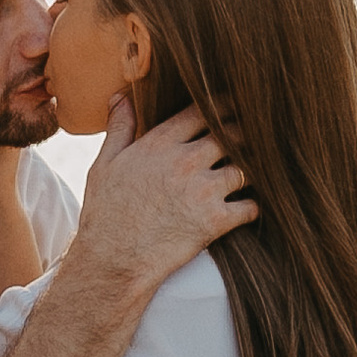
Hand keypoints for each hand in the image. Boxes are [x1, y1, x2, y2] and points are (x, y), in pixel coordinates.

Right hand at [72, 96, 254, 295]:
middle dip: (241, 135)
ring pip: (245, 168)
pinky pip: (250, 206)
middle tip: (249, 140)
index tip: (230, 109)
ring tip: (252, 173)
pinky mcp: (215, 221)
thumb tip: (121, 96)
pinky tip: (248, 207)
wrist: (113, 261)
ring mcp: (203, 191)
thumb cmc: (106, 214)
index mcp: (159, 144)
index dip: (220, 108)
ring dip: (250, 171)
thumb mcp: (104, 165)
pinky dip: (253, 206)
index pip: (202, 112)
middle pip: (230, 135)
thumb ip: (119, 128)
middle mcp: (185, 162)